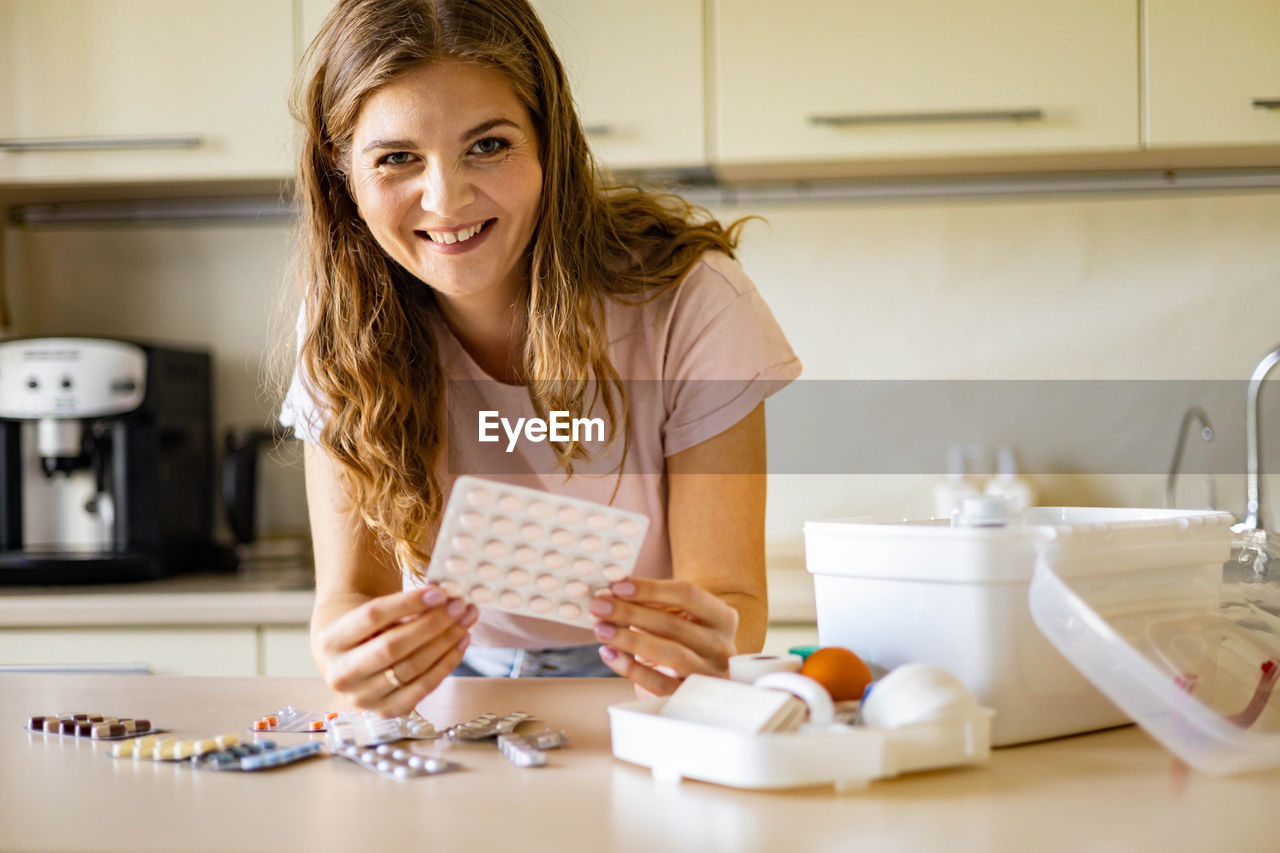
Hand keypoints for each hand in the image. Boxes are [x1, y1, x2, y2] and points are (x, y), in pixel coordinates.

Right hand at [314, 586, 477, 715]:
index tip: (440, 592)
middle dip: (433, 624)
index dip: (408, 603)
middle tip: (459, 605)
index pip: (371, 616)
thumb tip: (444, 597)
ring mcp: (362, 698)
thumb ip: (401, 605)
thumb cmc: (365, 626)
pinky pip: (422, 688)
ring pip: (411, 668)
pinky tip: (460, 643)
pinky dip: (446, 664)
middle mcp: (340, 674)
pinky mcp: (386, 711)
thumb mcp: (367, 609)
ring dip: (445, 642)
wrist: (352, 656)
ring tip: (466, 620)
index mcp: (329, 641)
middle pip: (393, 646)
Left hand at [589, 578, 738, 695]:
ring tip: (601, 629)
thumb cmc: (681, 641)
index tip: (617, 586)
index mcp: (722, 618)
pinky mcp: (691, 697)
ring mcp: (710, 674)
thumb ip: (653, 604)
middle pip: (674, 624)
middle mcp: (722, 646)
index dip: (650, 588)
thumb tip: (613, 592)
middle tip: (599, 605)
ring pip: (671, 653)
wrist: (699, 683)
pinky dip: (630, 668)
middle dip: (630, 612)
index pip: (688, 594)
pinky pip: (658, 683)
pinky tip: (608, 653)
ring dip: (630, 639)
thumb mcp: (676, 619)